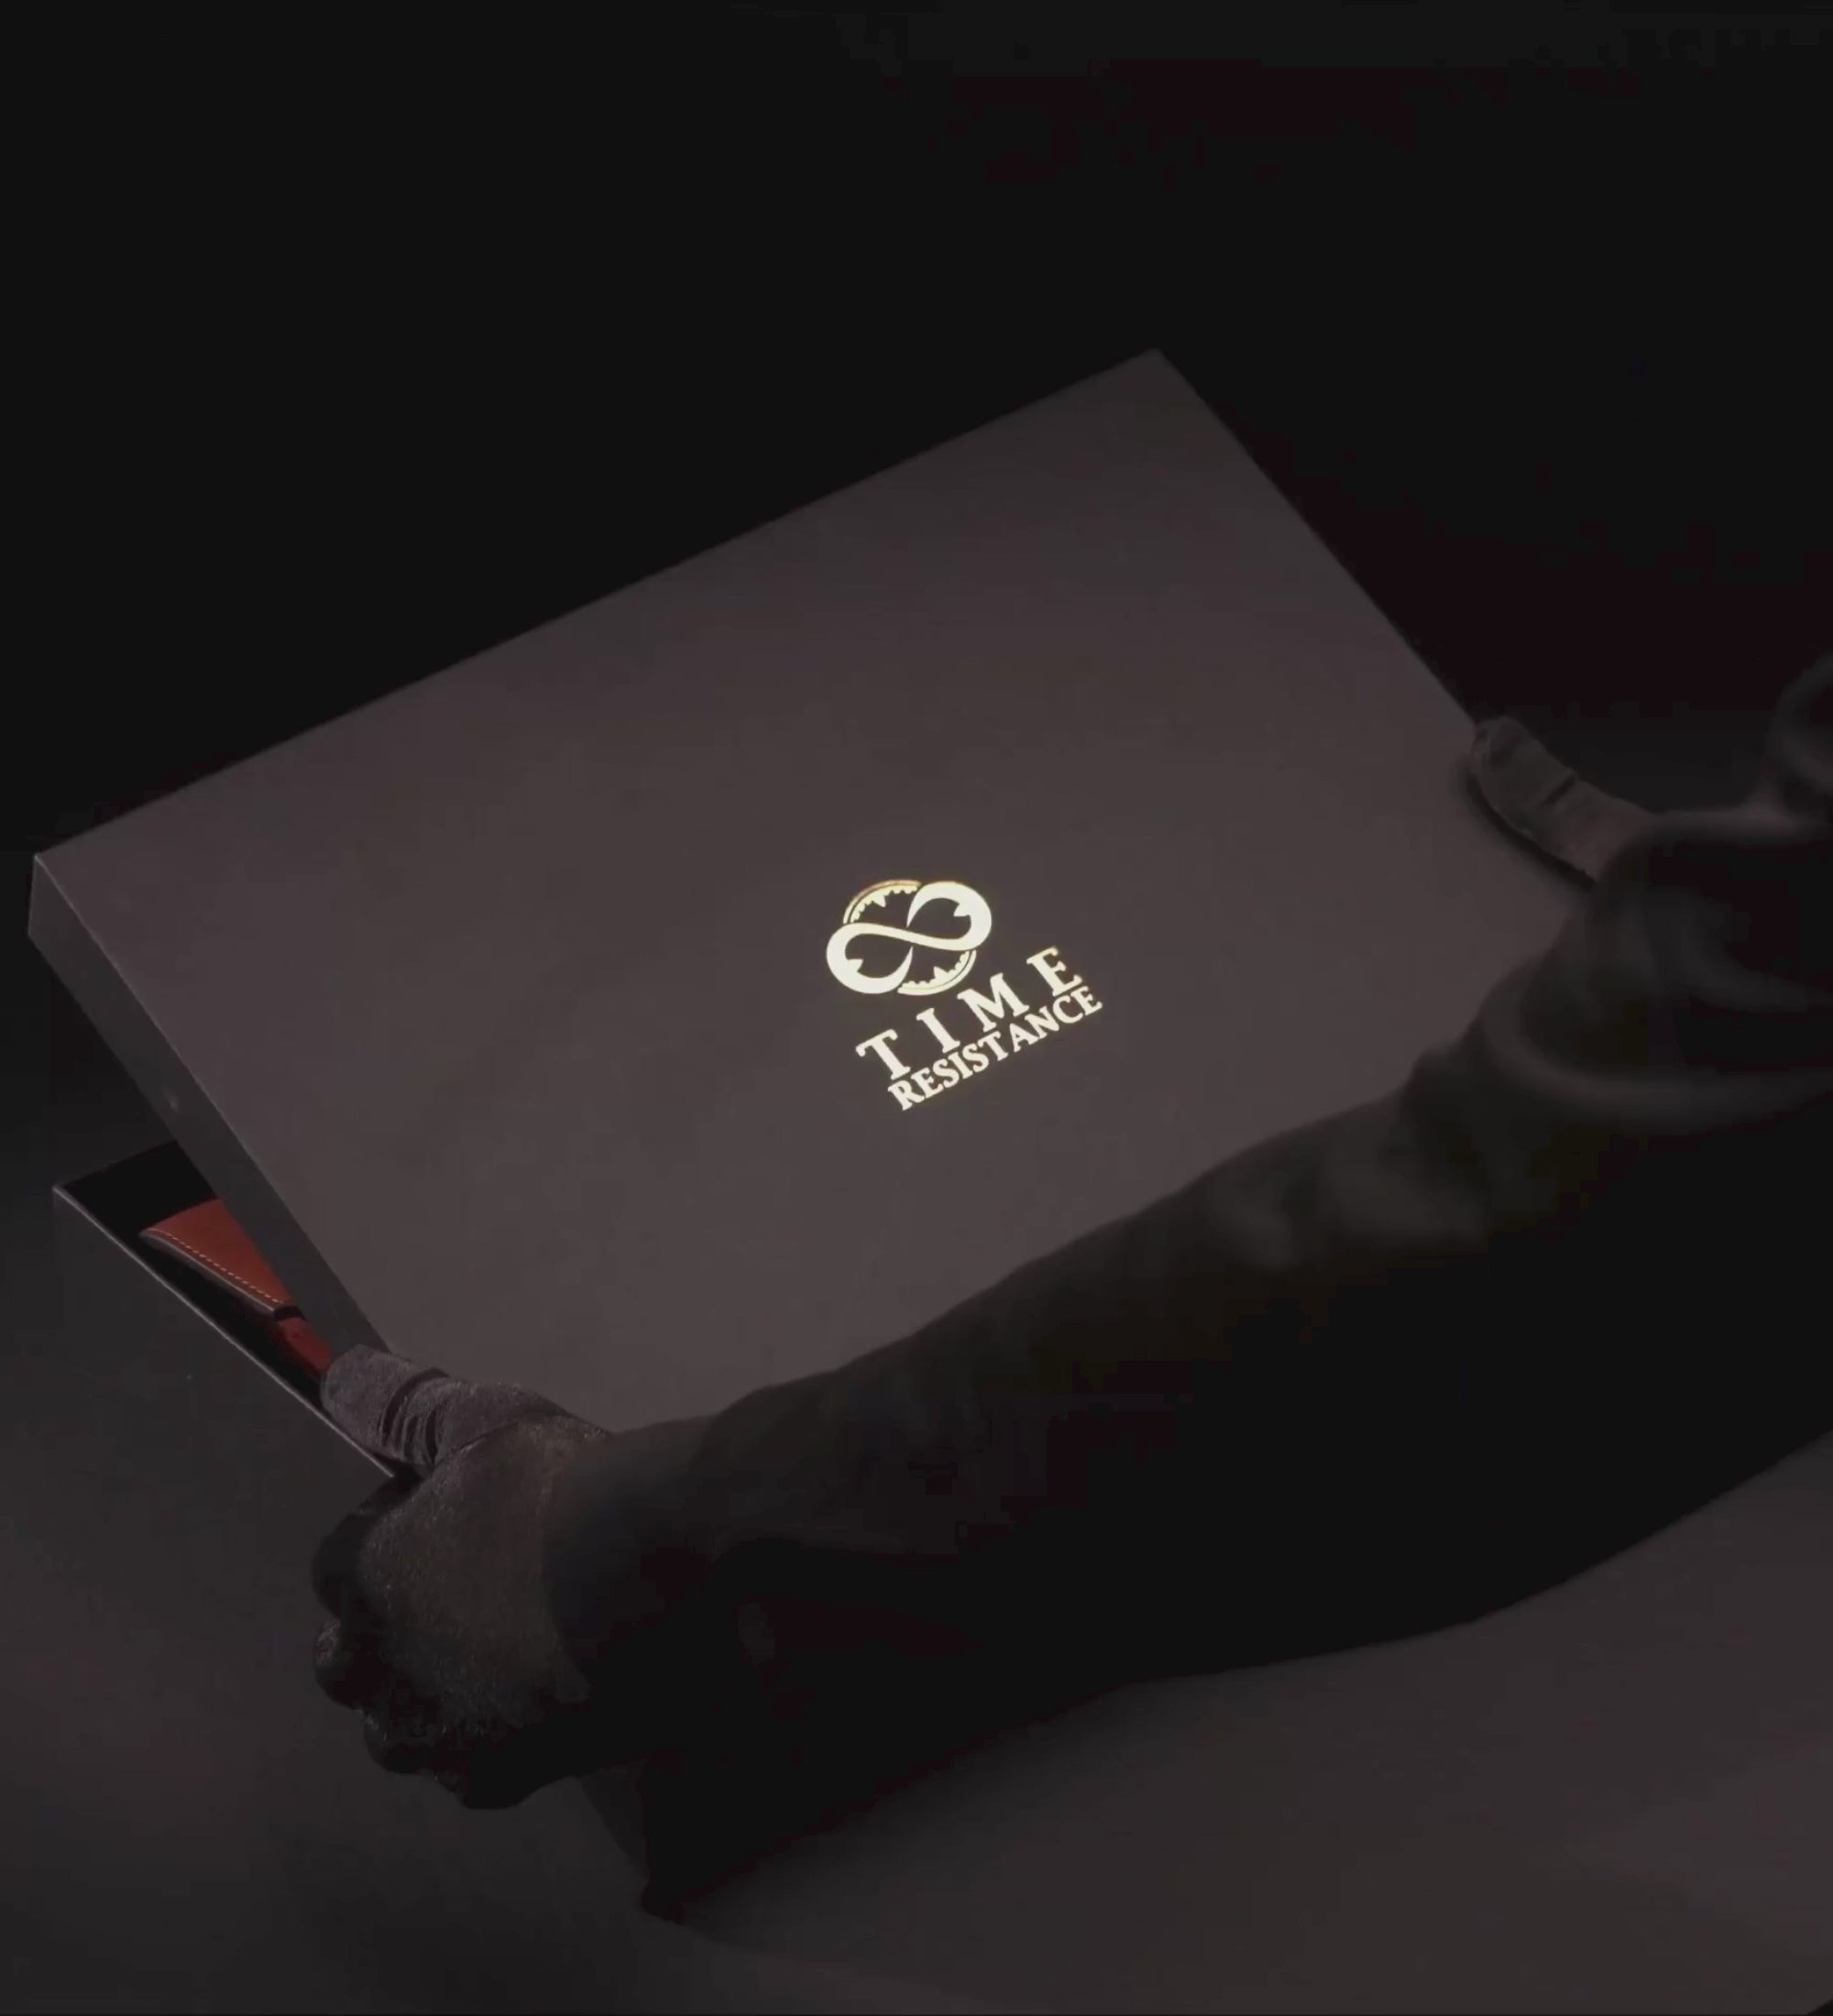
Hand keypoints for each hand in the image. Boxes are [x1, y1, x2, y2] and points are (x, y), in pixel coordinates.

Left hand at [310, 1348, 634, 1807]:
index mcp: (363, 1579)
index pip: (340, 1560)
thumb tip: (339, 1377)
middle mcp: (379, 1670)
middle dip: (389, 1630)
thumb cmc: (561, 1489)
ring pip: (400, 1730)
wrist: (655, 1579)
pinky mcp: (502, 1775)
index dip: (394, 1531)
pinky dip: (493, 1740)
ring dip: (428, 1697)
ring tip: (495, 1654)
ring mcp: (437, 1733)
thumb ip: (402, 1406)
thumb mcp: (483, 1419)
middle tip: (466, 1589)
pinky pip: (472, 1770)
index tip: (454, 1514)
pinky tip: (538, 1698)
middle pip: (347, 1661)